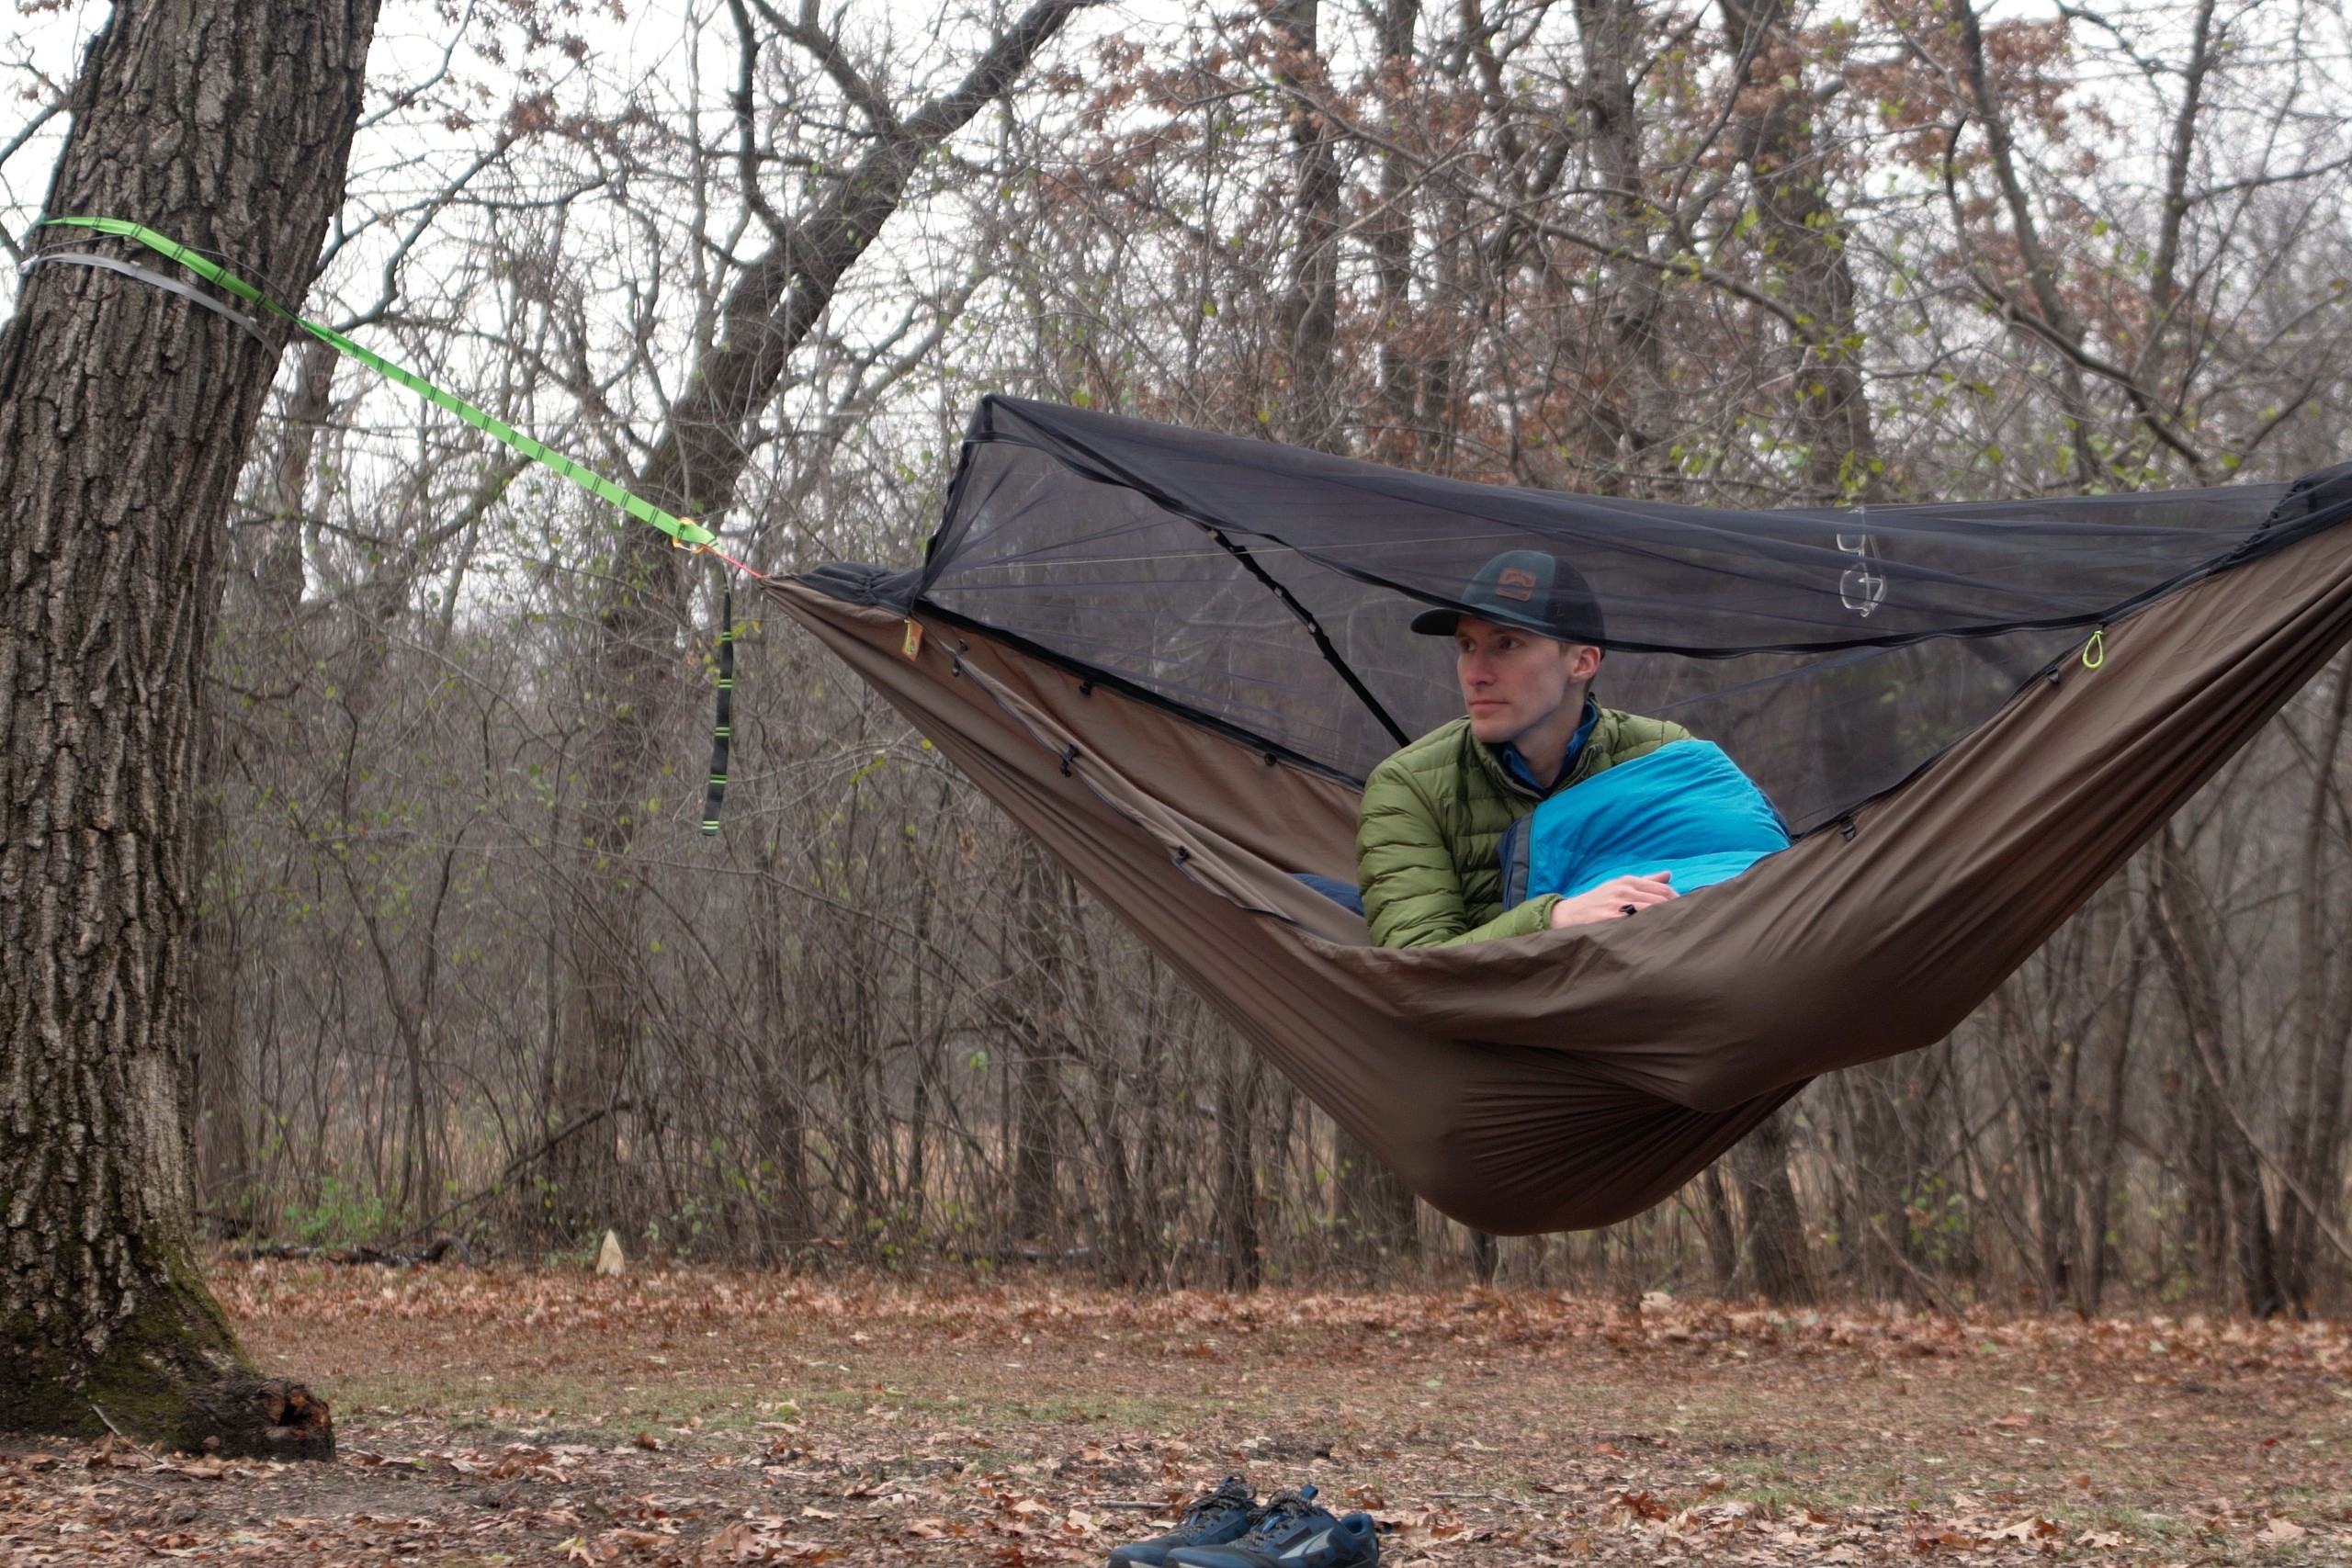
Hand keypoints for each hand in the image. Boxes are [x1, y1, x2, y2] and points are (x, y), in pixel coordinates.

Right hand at [1550, 871, 1676, 928]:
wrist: (1567, 915)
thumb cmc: (1596, 902)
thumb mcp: (1618, 886)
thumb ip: (1645, 881)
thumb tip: (1668, 875)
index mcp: (1628, 881)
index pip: (1663, 889)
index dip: (1678, 900)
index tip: (1686, 912)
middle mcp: (1623, 891)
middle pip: (1661, 900)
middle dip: (1675, 912)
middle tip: (1685, 924)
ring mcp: (1616, 905)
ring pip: (1651, 911)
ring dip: (1665, 921)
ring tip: (1674, 932)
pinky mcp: (1608, 920)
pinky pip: (1635, 924)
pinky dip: (1647, 929)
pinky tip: (1655, 937)